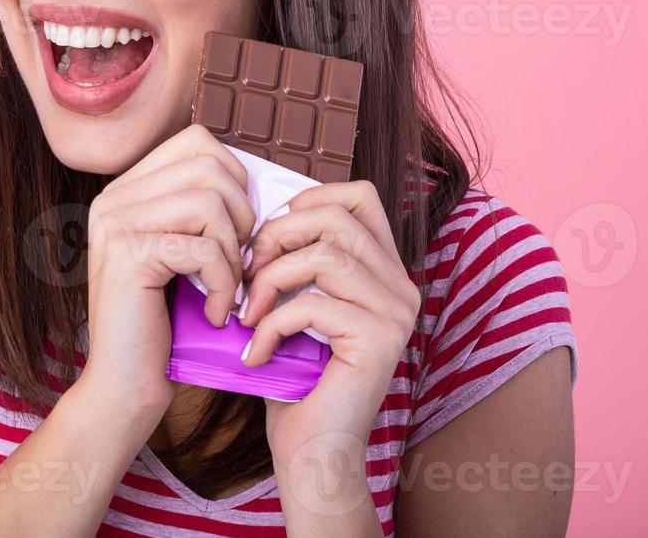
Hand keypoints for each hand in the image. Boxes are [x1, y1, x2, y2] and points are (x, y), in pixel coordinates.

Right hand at [79, 124, 257, 423]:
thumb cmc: (166, 324)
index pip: (197, 142)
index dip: (236, 179)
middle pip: (207, 164)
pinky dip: (222, 283)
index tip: (240, 231)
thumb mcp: (185, 254)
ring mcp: (115, 224)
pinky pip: (201, 246)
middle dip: (241, 214)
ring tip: (227, 289)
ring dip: (232, 251)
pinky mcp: (127, 256)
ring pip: (208, 202)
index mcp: (127, 190)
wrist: (126, 386)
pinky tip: (215, 312)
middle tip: (239, 262)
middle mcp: (114, 198)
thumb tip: (256, 177)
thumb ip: (204, 210)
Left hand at [235, 179, 419, 471]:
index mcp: (385, 270)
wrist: (312, 451)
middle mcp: (401, 286)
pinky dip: (270, 326)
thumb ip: (295, 258)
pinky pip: (312, 305)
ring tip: (247, 314)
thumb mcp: (296, 303)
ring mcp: (396, 313)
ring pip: (324, 256)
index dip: (309, 199)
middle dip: (277, 237)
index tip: (270, 233)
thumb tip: (259, 215)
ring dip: (270, 281)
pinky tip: (256, 353)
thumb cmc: (296, 378)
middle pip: (336, 218)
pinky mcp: (379, 340)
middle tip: (246, 275)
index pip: (360, 196)